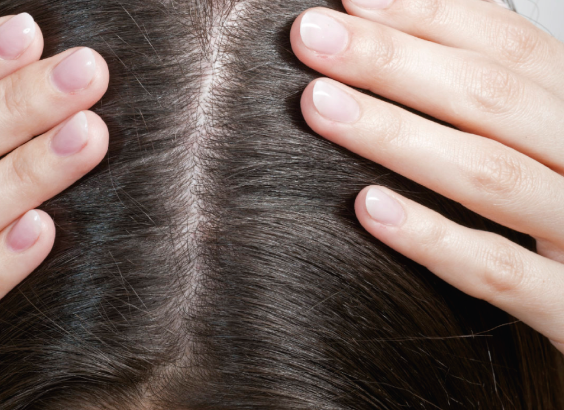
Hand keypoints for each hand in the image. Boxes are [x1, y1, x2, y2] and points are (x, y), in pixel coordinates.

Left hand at [291, 0, 563, 349]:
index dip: (428, 15)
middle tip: (311, 36)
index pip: (507, 46)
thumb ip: (495, 96)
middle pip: (491, 97)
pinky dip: (434, 238)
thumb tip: (403, 31)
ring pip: (490, 174)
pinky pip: (498, 271)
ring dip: (398, 136)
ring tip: (318, 105)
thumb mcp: (545, 140)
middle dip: (394, 61)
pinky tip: (368, 208)